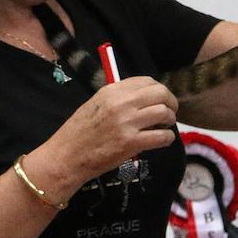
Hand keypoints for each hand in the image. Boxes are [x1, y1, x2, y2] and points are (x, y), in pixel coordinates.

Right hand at [50, 76, 178, 179]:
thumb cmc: (80, 131)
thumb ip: (119, 98)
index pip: (147, 81)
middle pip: (160, 94)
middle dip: (170, 102)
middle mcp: (121, 103)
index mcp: (112, 91)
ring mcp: (127, 123)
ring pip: (164, 113)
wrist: (67, 156)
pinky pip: (162, 137)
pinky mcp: (131, 143)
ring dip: (169, 120)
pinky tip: (162, 140)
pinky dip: (167, 138)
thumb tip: (145, 97)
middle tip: (169, 112)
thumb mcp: (96, 104)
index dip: (158, 89)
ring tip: (164, 127)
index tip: (160, 99)